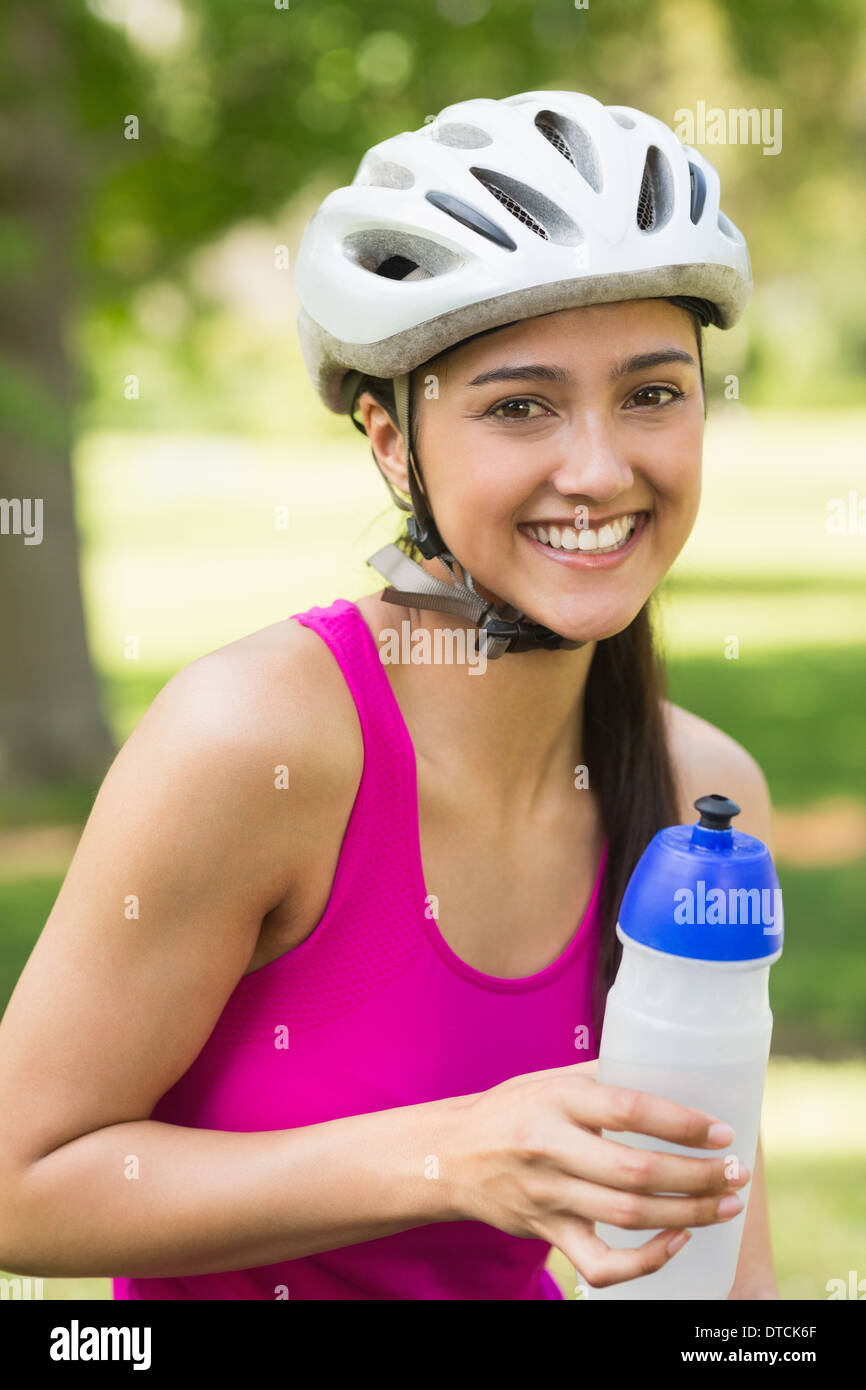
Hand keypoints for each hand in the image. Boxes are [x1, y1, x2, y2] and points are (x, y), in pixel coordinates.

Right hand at [450, 1058, 750, 1289]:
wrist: (448, 1155)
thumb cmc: (511, 1108)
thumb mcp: (550, 1079)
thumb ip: (603, 1078)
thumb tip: (669, 1068)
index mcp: (558, 1099)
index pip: (630, 1110)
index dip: (682, 1123)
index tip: (722, 1131)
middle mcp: (551, 1147)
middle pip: (637, 1171)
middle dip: (697, 1176)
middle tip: (736, 1172)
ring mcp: (548, 1195)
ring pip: (628, 1216)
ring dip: (689, 1214)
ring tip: (727, 1204)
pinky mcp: (547, 1232)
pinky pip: (601, 1264)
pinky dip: (646, 1261)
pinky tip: (676, 1242)